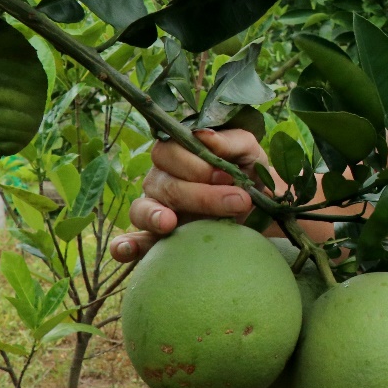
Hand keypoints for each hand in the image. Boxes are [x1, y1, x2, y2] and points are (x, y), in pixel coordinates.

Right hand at [109, 129, 268, 262]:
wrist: (261, 205)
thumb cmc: (248, 171)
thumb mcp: (249, 151)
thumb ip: (231, 140)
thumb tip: (205, 136)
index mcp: (177, 153)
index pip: (170, 152)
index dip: (197, 164)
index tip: (228, 175)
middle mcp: (160, 179)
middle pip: (164, 184)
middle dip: (201, 195)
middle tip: (237, 202)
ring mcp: (154, 208)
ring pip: (142, 209)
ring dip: (154, 215)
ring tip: (169, 223)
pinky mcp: (156, 237)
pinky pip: (135, 241)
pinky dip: (126, 246)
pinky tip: (126, 250)